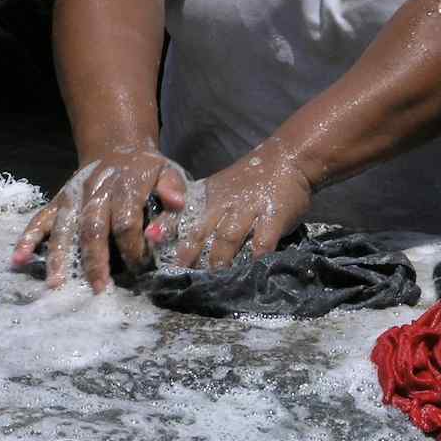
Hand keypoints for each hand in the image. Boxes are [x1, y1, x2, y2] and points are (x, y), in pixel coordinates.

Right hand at [13, 147, 188, 291]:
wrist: (118, 148)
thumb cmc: (148, 171)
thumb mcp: (169, 173)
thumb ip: (174, 191)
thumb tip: (176, 206)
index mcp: (126, 186)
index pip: (126, 222)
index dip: (133, 247)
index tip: (140, 268)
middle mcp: (95, 191)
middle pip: (92, 228)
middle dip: (95, 260)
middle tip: (99, 288)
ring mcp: (73, 197)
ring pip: (64, 228)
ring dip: (59, 256)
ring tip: (58, 284)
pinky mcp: (58, 201)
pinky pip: (40, 220)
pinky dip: (27, 239)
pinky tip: (18, 260)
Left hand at [166, 144, 313, 270]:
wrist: (286, 158)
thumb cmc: (249, 180)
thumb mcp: (218, 190)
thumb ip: (200, 212)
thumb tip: (172, 239)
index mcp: (207, 197)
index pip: (180, 217)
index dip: (167, 236)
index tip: (154, 254)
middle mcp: (223, 204)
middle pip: (200, 232)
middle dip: (189, 256)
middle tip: (180, 278)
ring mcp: (248, 210)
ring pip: (227, 238)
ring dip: (218, 260)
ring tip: (213, 281)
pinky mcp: (272, 216)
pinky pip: (262, 241)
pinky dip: (255, 258)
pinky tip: (250, 272)